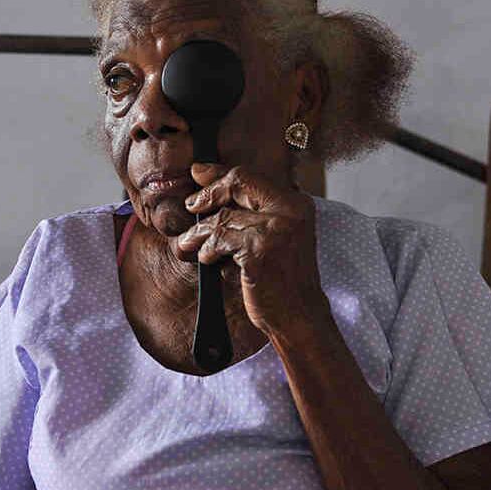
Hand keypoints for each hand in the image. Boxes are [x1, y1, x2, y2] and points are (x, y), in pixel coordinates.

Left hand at [175, 163, 329, 336]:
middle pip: (237, 184)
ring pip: (223, 217)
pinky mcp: (259, 251)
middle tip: (191, 205)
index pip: (250, 175)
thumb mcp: (273, 236)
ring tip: (190, 242)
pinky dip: (208, 249)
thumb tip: (208, 179)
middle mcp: (290, 211)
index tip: (198, 173)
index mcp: (296, 204)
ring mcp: (275, 230)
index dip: (219, 173)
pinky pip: (220, 240)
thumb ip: (249, 210)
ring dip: (200, 231)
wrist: (300, 315)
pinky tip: (207, 258)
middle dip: (207, 195)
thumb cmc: (283, 278)